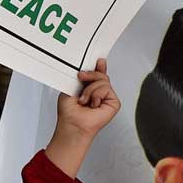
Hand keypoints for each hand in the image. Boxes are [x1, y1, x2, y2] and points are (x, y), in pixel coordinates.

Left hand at [45, 60, 120, 177]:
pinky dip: (96, 94)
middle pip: (101, 74)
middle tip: (81, 78)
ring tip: (84, 100)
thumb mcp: (73, 86)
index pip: (98, 73)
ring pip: (104, 80)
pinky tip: (93, 104)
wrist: (72, 124)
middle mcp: (100, 92)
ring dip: (90, 89)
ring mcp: (107, 97)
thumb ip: (84, 75)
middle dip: (90, 74)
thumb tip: (93, 65)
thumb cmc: (69, 111)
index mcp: (90, 88)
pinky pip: (107, 88)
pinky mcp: (114, 103)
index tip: (98, 59)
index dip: (99, 66)